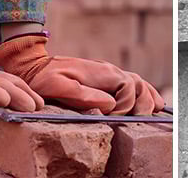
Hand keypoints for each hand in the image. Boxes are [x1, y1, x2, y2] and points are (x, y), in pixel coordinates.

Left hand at [0, 33, 166, 114]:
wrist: (35, 67)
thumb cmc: (45, 78)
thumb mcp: (58, 86)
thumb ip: (84, 95)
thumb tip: (109, 104)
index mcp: (101, 73)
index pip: (128, 87)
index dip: (126, 103)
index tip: (114, 115)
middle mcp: (108, 71)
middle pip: (139, 85)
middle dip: (143, 103)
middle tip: (137, 119)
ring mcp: (108, 74)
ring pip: (138, 84)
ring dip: (147, 98)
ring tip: (152, 112)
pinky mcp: (105, 79)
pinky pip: (131, 84)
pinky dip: (144, 93)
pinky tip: (152, 103)